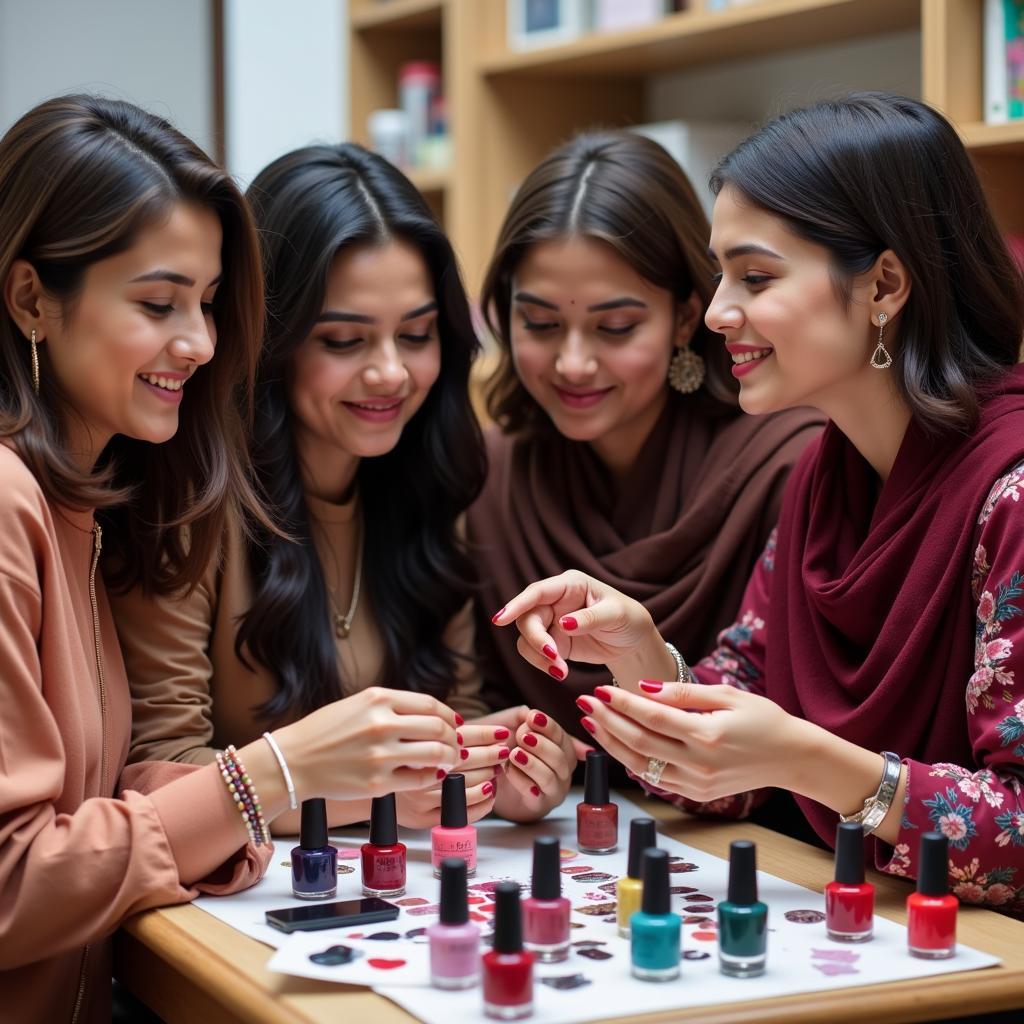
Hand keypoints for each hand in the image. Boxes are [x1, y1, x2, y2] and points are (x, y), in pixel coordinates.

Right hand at [274, 687, 459, 801]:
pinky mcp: (377, 783)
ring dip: (449, 758)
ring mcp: (380, 755)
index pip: (429, 705)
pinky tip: (433, 775)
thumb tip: (432, 717)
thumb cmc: (325, 732)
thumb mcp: (358, 705)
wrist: (292, 762)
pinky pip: (419, 779)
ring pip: (435, 754)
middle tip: (456, 745)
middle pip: (437, 728)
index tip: (454, 723)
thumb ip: (393, 707)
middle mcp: (381, 724)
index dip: (448, 715)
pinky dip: (433, 777)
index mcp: (378, 699)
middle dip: (453, 738)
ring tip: (449, 761)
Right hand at [394, 718, 508, 827]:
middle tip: (503, 750)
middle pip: (466, 760)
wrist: (362, 781)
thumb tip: (478, 727)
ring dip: (488, 777)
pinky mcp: (421, 818)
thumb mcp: (410, 733)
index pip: (461, 736)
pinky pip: (461, 813)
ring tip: (497, 769)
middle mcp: (417, 771)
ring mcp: (420, 796)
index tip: (502, 732)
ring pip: (466, 787)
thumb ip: (440, 730)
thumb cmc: (394, 756)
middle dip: (491, 754)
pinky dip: (482, 803)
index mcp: (415, 743)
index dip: (485, 734)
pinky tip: (488, 793)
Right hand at [491, 570, 673, 687]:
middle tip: (554, 657)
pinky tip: (562, 671)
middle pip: (528, 618)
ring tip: (561, 671)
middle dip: (536, 640)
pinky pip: (536, 654)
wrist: (633, 643)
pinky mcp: (553, 643)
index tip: (500, 620)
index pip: (537, 592)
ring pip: (527, 638)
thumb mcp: (615, 615)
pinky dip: (544, 664)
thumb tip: (563, 623)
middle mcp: (555, 601)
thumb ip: (589, 618)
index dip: (517, 604)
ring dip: (539, 657)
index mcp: (570, 584)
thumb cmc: (628, 619)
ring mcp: (552, 622)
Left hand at [494, 709, 589, 821]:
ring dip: (532, 763)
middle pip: (560, 758)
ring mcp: (553, 789)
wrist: (494, 775)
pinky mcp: (538, 804)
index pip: (561, 736)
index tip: (531, 717)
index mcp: (563, 748)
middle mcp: (563, 770)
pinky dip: (520, 779)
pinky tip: (507, 769)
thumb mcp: (515, 725)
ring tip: (514, 754)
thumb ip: (525, 717)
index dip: (548, 726)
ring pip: (549, 777)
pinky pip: (533, 793)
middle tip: (522, 737)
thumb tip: (530, 715)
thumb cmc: (509, 747)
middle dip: (541, 745)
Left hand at [576, 681, 802, 803]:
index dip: (622, 703)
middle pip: (639, 741)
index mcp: (707, 735)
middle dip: (608, 721)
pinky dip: (632, 760)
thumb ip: (684, 693)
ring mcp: (696, 783)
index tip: (600, 689)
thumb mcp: (728, 695)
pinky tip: (617, 743)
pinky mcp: (696, 794)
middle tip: (585, 702)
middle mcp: (699, 763)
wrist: (792, 757)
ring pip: (640, 764)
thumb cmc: (764, 719)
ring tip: (591, 722)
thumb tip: (644, 688)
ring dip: (611, 743)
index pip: (652, 717)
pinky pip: (654, 778)